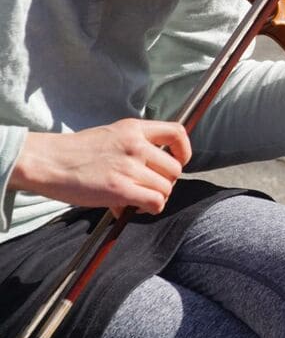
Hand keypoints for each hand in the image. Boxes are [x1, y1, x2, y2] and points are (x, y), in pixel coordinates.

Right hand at [10, 119, 191, 216]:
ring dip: (156, 197)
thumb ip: (135, 149)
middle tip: (149, 187)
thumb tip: (152, 174)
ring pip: (166, 188)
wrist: (46, 161)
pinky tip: (135, 207)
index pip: (177, 132)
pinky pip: (155, 202)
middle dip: (166, 182)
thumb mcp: (110, 136)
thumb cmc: (75, 153)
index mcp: (133, 128)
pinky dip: (151, 208)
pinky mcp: (120, 188)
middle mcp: (135, 145)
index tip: (179, 161)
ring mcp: (129, 166)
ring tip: (138, 198)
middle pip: (175, 168)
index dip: (184, 150)